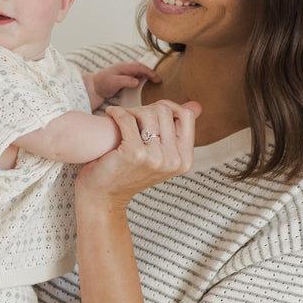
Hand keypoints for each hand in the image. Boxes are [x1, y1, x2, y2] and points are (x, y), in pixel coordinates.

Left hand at [75, 99, 201, 210]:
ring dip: (131, 111)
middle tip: (132, 116)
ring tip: (122, 118)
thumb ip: (177, 131)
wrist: (105, 196)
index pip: (187, 116)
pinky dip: (117, 112)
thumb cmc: (129, 173)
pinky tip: (111, 114)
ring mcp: (156, 158)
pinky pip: (128, 118)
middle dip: (146, 108)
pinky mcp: (135, 154)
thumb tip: (197, 106)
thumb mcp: (161, 155)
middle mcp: (174, 161)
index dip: (169, 107)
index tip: (152, 113)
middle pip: (165, 111)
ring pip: (147, 112)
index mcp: (185, 160)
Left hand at [83, 62, 160, 107]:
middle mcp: (125, 68)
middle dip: (150, 73)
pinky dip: (142, 77)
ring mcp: (124, 72)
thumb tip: (137, 81)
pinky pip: (135, 75)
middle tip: (158, 81)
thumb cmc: (102, 83)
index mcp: (124, 67)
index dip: (150, 72)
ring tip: (155, 81)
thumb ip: (125, 81)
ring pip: (139, 70)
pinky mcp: (124, 77)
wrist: (94, 86)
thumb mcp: (113, 82)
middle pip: (141, 67)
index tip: (157, 79)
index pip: (140, 67)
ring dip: (147, 74)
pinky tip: (145, 83)